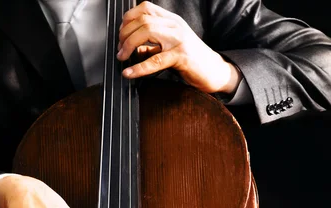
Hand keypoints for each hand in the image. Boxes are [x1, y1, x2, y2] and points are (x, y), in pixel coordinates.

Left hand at [118, 1, 241, 94]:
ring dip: (128, 45)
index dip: (128, 19)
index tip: (121, 35)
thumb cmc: (192, 61)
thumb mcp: (170, 48)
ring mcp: (179, 39)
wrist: (215, 72)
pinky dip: (139, 68)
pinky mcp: (181, 56)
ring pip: (146, 32)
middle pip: (142, 19)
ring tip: (122, 58)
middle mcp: (175, 25)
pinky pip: (155, 60)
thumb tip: (134, 48)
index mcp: (172, 20)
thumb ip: (153, 45)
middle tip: (120, 50)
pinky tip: (129, 73)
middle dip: (125, 34)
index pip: (145, 8)